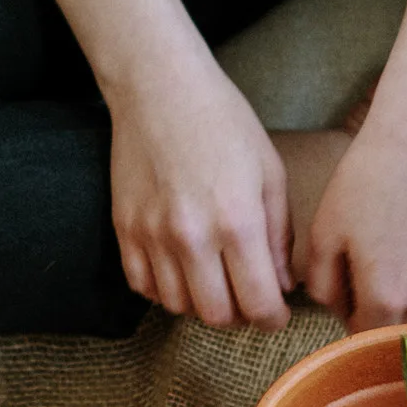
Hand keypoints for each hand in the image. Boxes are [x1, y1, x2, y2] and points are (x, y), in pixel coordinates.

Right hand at [107, 58, 291, 330]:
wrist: (159, 87)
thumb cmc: (223, 123)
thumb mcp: (270, 173)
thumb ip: (279, 236)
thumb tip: (281, 286)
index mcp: (238, 221)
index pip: (258, 303)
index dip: (272, 319)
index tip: (275, 313)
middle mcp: (192, 236)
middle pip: (216, 315)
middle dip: (238, 316)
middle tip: (246, 299)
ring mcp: (152, 236)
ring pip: (178, 306)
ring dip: (200, 304)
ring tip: (214, 281)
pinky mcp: (125, 230)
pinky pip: (143, 286)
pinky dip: (164, 290)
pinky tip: (181, 270)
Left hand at [304, 105, 406, 330]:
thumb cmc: (367, 178)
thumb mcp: (323, 233)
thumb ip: (323, 286)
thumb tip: (338, 311)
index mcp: (385, 297)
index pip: (364, 333)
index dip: (351, 313)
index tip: (348, 290)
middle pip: (401, 322)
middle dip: (384, 305)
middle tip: (374, 260)